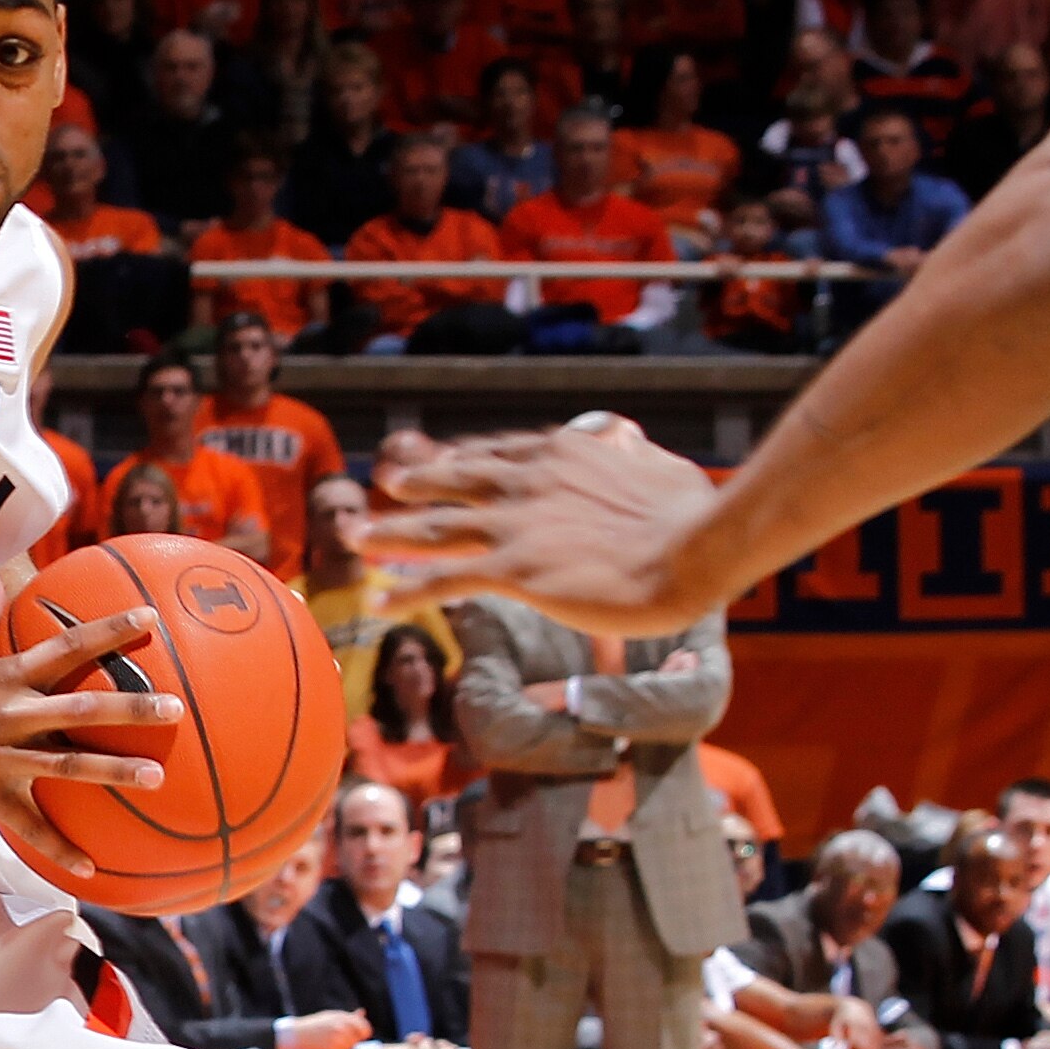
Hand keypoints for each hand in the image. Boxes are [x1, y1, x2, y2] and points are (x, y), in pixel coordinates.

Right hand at [0, 588, 175, 886]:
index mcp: (4, 675)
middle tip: (175, 708)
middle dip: (130, 708)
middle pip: (80, 709)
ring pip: (64, 767)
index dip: (110, 631)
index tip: (152, 620)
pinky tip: (92, 869)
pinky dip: (59, 848)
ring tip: (156, 779)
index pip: (66, 646)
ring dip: (112, 773)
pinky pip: (28, 826)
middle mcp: (8, 714)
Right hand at [273, 1008, 371, 1048]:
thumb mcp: (332, 1016)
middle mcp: (342, 1028)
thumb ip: (348, 1016)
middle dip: (351, 1039)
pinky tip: (327, 1046)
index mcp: (343, 1018)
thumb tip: (362, 1012)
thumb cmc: (315, 1024)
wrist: (298, 1035)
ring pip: (349, 1047)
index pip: (365, 1029)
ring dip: (344, 1045)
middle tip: (339, 1037)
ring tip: (331, 1040)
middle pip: (357, 1039)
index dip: (364, 1032)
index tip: (360, 1034)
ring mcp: (337, 1040)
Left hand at [369, 410, 727, 636]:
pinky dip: (407, 591)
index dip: (460, 459)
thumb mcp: (659, 467)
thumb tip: (631, 444)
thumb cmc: (693, 513)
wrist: (695, 547)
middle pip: (453, 480)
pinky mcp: (515, 570)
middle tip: (384, 484)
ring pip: (435, 528)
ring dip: (389, 533)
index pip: (495, 452)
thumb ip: (633, 455)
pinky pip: (445, 580)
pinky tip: (380, 603)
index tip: (439, 462)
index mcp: (560, 452)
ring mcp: (515, 524)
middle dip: (414, 483)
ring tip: (355, 537)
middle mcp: (526, 480)